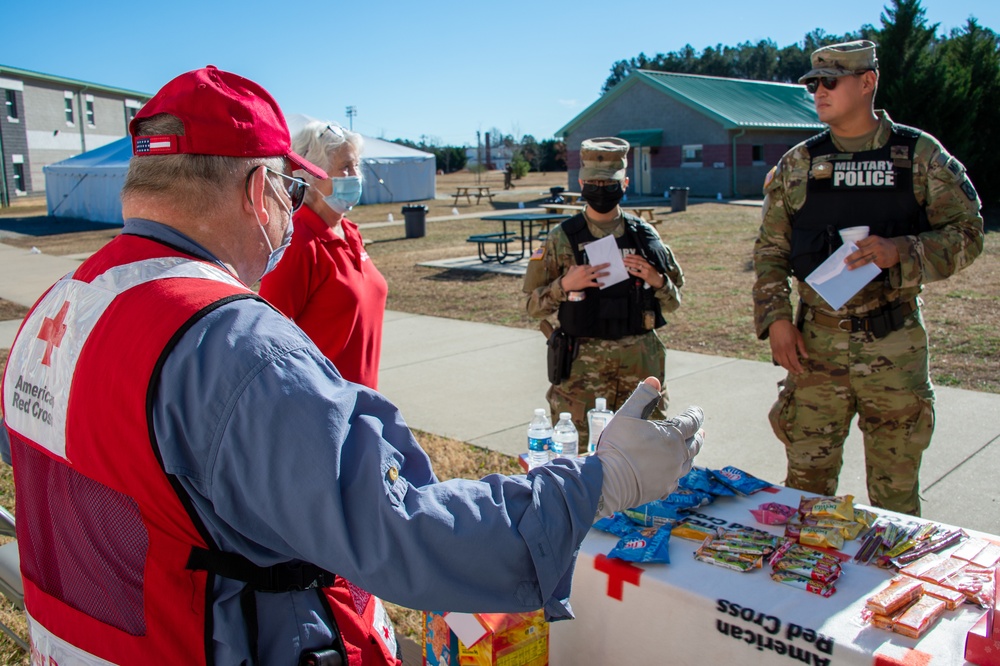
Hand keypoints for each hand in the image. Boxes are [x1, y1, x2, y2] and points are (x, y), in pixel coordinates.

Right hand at [561, 262, 610, 290]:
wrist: (566, 284)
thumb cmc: (569, 276)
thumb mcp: (572, 268)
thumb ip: (577, 266)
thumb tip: (579, 266)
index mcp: (582, 267)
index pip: (591, 265)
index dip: (595, 265)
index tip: (600, 265)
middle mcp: (586, 272)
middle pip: (596, 268)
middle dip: (603, 266)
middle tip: (609, 264)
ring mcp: (587, 278)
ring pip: (597, 275)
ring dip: (604, 274)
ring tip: (608, 273)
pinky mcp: (587, 284)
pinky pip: (595, 284)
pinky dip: (599, 284)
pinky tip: (603, 283)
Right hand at [594, 378, 703, 517]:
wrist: (609, 480)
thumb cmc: (617, 445)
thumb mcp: (627, 415)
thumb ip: (642, 397)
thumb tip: (655, 380)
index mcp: (672, 436)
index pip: (692, 421)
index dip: (695, 414)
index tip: (697, 410)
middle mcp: (677, 456)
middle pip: (695, 444)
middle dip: (698, 435)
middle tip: (700, 432)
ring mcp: (672, 474)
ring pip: (688, 463)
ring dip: (691, 454)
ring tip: (690, 450)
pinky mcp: (664, 489)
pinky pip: (676, 480)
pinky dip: (677, 473)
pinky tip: (673, 472)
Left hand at [622, 254, 664, 287]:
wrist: (660, 280)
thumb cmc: (654, 273)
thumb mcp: (650, 266)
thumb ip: (644, 263)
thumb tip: (635, 261)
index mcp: (648, 262)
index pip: (639, 257)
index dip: (633, 256)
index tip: (627, 255)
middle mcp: (647, 265)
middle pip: (637, 261)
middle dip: (629, 259)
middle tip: (623, 259)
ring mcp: (646, 270)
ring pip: (636, 266)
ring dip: (629, 264)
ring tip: (624, 263)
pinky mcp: (645, 276)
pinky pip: (638, 273)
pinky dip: (633, 272)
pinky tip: (629, 270)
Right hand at [768, 320, 807, 373]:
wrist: (777, 323)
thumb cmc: (789, 328)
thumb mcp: (798, 337)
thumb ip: (802, 347)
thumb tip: (806, 357)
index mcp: (789, 347)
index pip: (794, 361)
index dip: (798, 367)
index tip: (801, 371)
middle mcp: (781, 350)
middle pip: (787, 364)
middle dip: (793, 369)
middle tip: (797, 372)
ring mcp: (776, 350)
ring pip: (781, 363)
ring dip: (787, 368)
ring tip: (792, 370)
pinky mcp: (772, 349)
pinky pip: (777, 359)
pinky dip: (781, 364)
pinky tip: (785, 364)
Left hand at [844, 236, 899, 270]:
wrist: (898, 250)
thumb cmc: (883, 244)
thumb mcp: (875, 239)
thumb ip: (865, 242)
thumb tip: (854, 245)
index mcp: (873, 239)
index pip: (860, 244)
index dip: (852, 249)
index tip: (845, 254)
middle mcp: (876, 247)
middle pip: (861, 252)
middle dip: (852, 257)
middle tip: (845, 261)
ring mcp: (878, 255)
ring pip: (865, 261)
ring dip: (856, 265)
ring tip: (850, 268)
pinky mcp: (881, 262)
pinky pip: (870, 266)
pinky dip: (864, 268)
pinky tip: (859, 271)